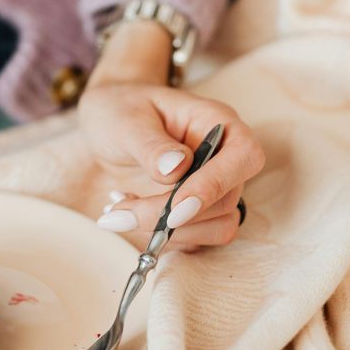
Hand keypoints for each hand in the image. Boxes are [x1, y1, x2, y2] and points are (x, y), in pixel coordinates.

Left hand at [79, 20, 263, 250]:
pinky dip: (164, 238)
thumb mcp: (125, 121)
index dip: (215, 185)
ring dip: (168, 232)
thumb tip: (177, 168)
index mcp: (215, 121)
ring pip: (218, 227)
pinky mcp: (199, 212)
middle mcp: (223, 156)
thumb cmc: (119, 111)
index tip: (175, 208)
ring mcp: (214, 186)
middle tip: (118, 212)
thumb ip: (151, 144)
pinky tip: (127, 215)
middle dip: (172, 215)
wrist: (105, 125)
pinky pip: (198, 238)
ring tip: (117, 212)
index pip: (244, 155)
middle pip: (225, 200)